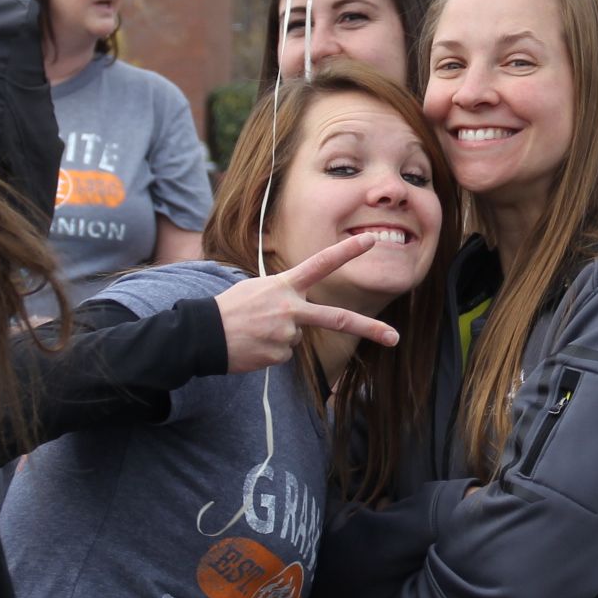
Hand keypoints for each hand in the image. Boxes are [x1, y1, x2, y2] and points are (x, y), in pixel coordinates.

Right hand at [214, 234, 401, 373]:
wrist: (202, 335)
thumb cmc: (229, 309)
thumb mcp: (257, 288)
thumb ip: (285, 295)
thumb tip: (301, 319)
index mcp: (285, 285)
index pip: (321, 263)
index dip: (346, 252)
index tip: (371, 241)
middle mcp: (290, 308)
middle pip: (336, 318)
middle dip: (368, 328)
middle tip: (394, 337)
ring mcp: (286, 334)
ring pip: (298, 338)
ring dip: (280, 337)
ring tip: (255, 332)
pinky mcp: (279, 356)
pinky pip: (285, 355)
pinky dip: (271, 351)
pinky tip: (252, 345)